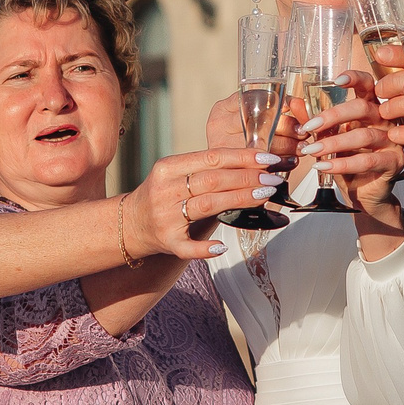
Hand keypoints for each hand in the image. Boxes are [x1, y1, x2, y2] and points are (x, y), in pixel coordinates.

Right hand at [130, 146, 279, 258]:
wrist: (130, 224)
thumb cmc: (163, 196)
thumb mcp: (176, 175)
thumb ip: (207, 171)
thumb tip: (253, 166)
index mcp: (168, 167)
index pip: (211, 157)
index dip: (242, 157)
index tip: (268, 158)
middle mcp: (165, 190)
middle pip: (213, 180)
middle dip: (248, 178)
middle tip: (273, 179)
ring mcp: (165, 216)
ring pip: (207, 205)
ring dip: (240, 200)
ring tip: (265, 196)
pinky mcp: (166, 241)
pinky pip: (189, 246)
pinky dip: (206, 247)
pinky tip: (222, 246)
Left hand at [297, 72, 403, 211]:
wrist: (364, 193)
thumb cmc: (349, 161)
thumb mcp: (329, 139)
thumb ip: (316, 122)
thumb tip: (295, 104)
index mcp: (372, 108)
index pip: (369, 85)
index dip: (355, 79)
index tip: (336, 80)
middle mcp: (385, 121)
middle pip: (363, 108)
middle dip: (333, 116)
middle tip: (310, 127)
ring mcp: (392, 141)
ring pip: (363, 136)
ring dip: (333, 143)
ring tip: (312, 151)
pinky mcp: (393, 162)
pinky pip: (367, 161)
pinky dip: (342, 164)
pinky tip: (324, 166)